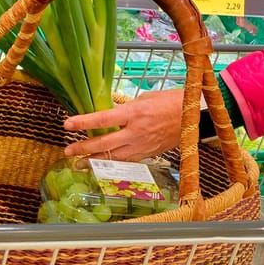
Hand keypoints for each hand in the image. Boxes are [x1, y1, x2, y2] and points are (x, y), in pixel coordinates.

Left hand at [65, 88, 185, 162]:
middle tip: (68, 151)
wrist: (196, 116)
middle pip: (104, 143)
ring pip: (113, 157)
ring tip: (79, 163)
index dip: (84, 122)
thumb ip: (125, 108)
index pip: (103, 118)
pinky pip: (127, 161)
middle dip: (84, 148)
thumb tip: (108, 111)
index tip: (67, 124)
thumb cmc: (171, 101)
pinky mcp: (149, 154)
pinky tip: (102, 165)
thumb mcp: (145, 99)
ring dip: (95, 160)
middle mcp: (136, 132)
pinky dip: (112, 164)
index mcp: (135, 113)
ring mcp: (142, 146)